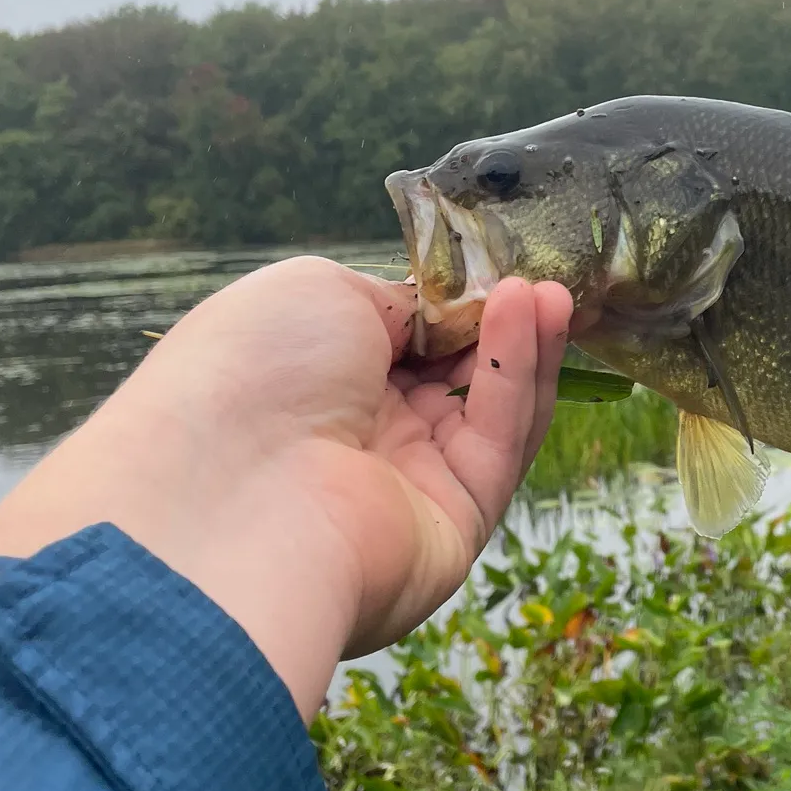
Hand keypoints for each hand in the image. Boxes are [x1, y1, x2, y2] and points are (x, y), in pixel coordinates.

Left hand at [0, 258, 573, 718]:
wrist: (237, 496)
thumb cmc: (252, 374)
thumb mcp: (320, 292)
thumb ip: (395, 299)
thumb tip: (442, 313)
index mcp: (315, 384)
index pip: (404, 341)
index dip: (454, 305)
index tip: (499, 265)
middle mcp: (362, 438)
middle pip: (455, 377)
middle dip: (500, 324)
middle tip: (546, 277)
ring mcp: (411, 485)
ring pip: (490, 411)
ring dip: (523, 346)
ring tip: (553, 293)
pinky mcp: (457, 525)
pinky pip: (498, 443)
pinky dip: (516, 377)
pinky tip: (531, 318)